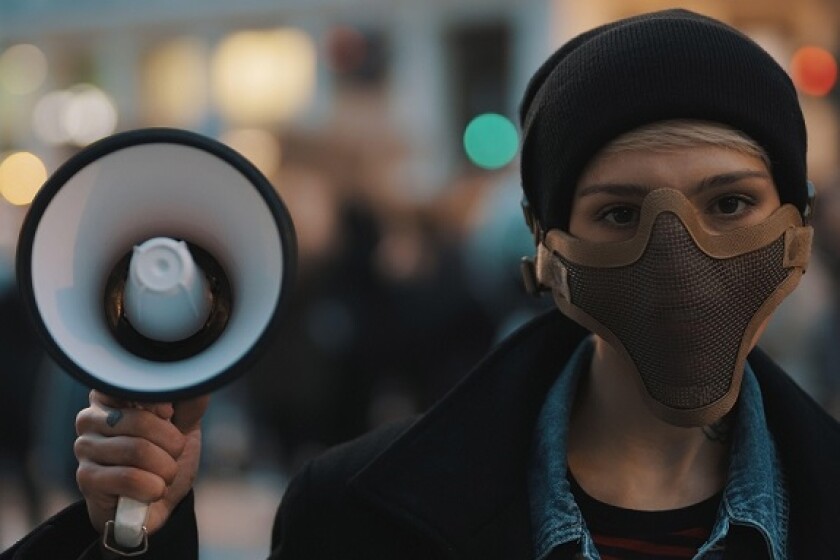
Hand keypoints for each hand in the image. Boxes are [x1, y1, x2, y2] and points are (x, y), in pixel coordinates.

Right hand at [74, 390, 209, 534]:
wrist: (159, 502)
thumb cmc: (167, 455)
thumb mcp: (185, 422)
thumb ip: (188, 399)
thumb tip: (192, 384)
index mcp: (113, 395)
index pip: (136, 387)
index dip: (162, 405)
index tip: (170, 416)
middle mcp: (91, 416)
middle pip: (142, 421)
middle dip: (173, 444)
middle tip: (174, 454)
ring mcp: (84, 447)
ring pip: (138, 450)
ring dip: (166, 468)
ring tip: (165, 474)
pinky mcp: (86, 478)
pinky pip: (130, 478)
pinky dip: (153, 487)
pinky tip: (153, 490)